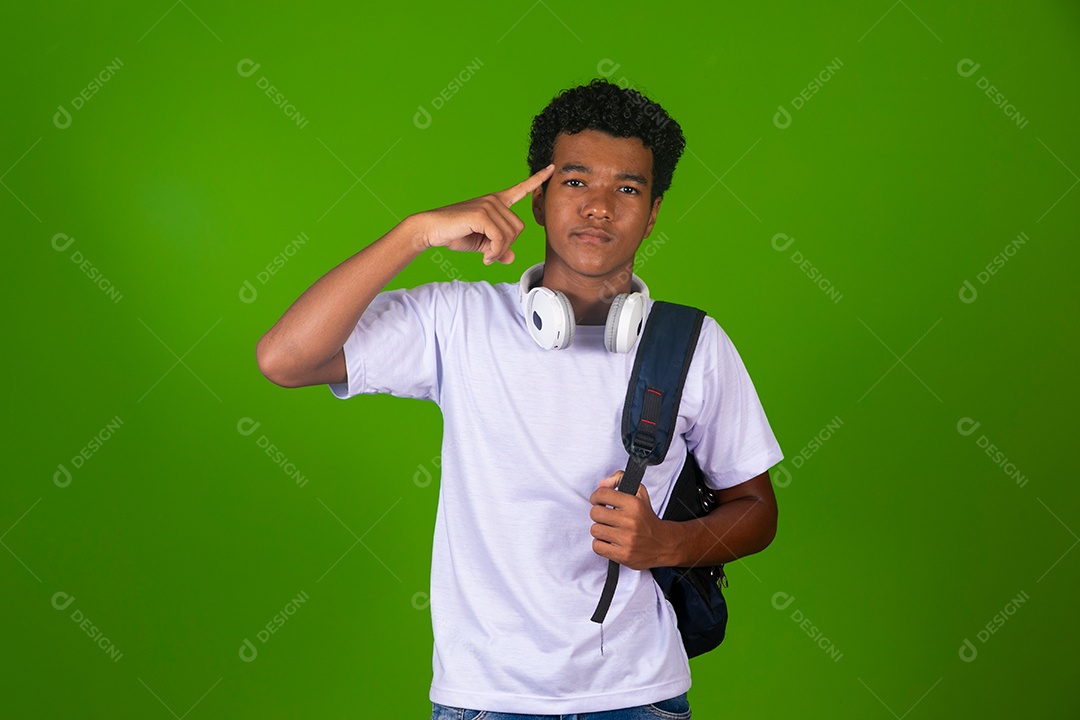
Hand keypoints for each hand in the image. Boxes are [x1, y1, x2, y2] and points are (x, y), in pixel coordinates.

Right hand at [410, 164, 554, 265]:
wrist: (432, 230)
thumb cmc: (455, 234)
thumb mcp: (482, 245)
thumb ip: (498, 249)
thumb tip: (511, 258)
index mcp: (496, 202)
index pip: (521, 189)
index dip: (537, 180)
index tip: (552, 168)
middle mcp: (494, 200)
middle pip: (519, 229)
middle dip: (507, 246)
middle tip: (492, 255)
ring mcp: (489, 205)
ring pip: (510, 235)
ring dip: (499, 251)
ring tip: (486, 255)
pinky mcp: (482, 214)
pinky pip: (500, 238)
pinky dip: (495, 252)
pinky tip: (485, 256)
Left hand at [589, 470, 675, 570]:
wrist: (663, 544)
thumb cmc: (647, 519)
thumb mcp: (639, 493)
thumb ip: (620, 479)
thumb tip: (602, 483)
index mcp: (634, 504)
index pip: (602, 494)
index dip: (596, 497)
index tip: (598, 501)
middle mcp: (630, 521)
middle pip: (595, 513)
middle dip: (598, 514)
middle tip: (606, 517)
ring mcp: (627, 539)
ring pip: (595, 530)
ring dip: (600, 530)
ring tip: (610, 530)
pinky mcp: (623, 555)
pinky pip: (597, 547)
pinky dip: (601, 545)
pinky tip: (610, 541)